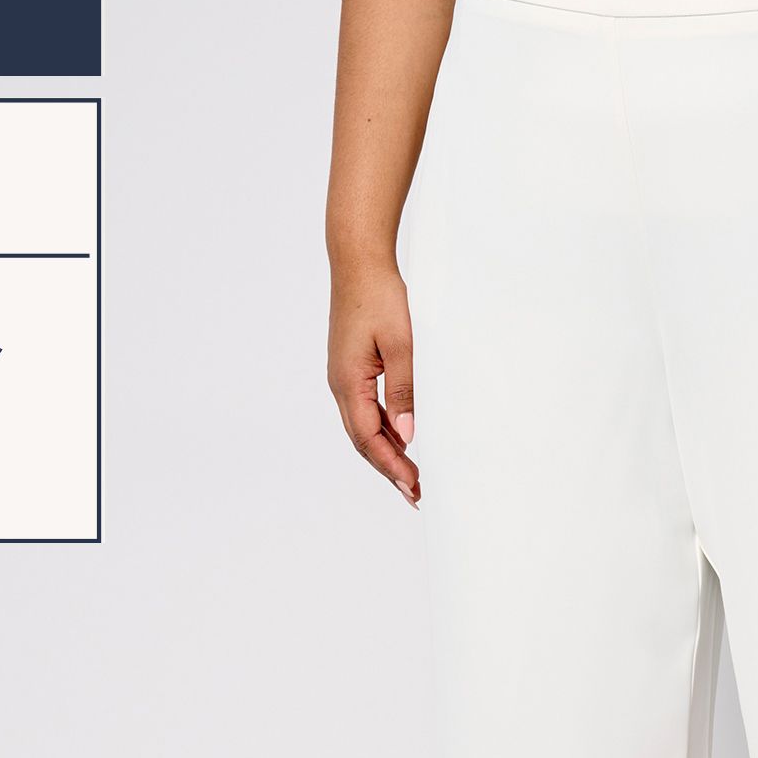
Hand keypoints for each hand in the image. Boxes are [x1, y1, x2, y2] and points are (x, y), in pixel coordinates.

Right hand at [327, 256, 419, 505]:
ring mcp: (344, 378)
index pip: (370, 438)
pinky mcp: (352, 369)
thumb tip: (408, 433)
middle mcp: (341, 385)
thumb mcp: (401, 343)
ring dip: (388, 453)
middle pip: (364, 441)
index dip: (393, 466)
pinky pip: (368, 410)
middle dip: (390, 470)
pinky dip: (385, 431)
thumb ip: (405, 389)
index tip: (414, 487)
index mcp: (348, 382)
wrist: (358, 261)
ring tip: (412, 477)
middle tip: (416, 495)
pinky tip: (403, 440)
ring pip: (365, 428)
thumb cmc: (380, 296)